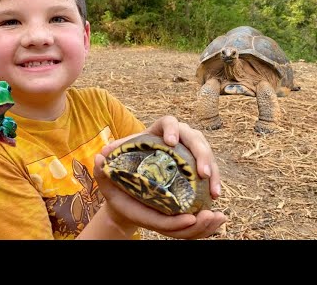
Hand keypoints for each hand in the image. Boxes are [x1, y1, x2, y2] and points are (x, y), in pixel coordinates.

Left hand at [103, 115, 220, 198]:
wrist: (137, 180)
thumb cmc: (128, 166)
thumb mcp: (118, 162)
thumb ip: (110, 157)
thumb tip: (102, 154)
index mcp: (159, 130)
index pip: (168, 121)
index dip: (172, 129)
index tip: (172, 142)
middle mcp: (179, 135)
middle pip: (194, 137)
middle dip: (201, 154)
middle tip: (202, 173)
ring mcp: (190, 148)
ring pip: (206, 152)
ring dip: (212, 170)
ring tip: (213, 190)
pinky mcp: (198, 162)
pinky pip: (210, 168)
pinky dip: (214, 180)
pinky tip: (214, 195)